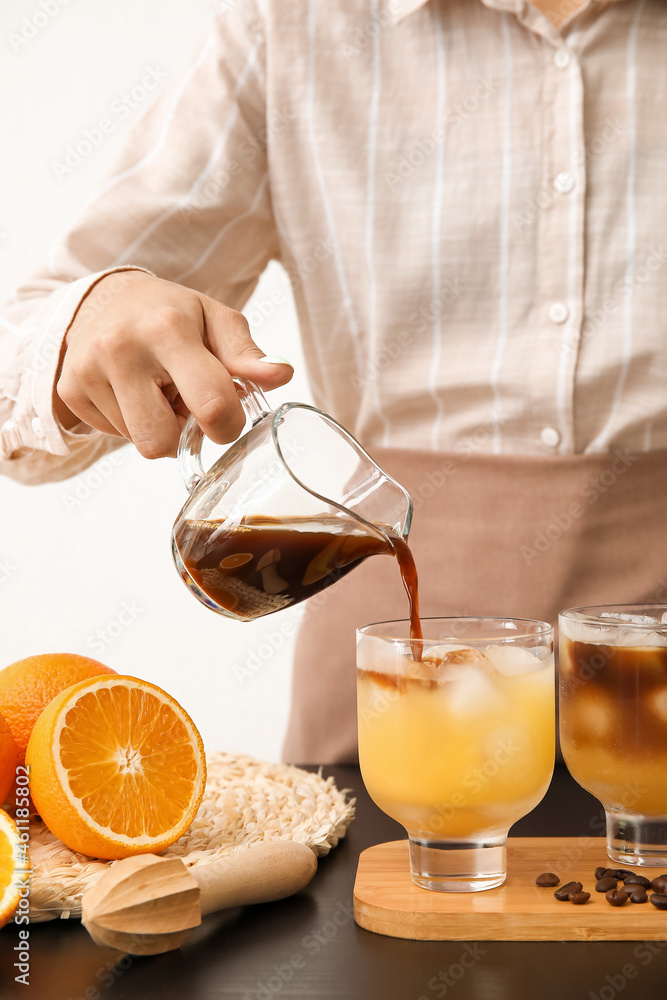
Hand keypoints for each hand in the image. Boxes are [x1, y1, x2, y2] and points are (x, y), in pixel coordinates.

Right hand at [54, 271, 292, 458]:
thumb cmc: (171, 313)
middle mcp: (120, 349)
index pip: (210, 405)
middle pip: (160, 442)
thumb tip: (282, 375)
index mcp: (167, 330)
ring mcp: (88, 371)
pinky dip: (132, 421)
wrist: (106, 297)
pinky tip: (134, 391)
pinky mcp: (70, 389)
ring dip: (158, 426)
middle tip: (188, 406)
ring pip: (139, 443)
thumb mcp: (215, 320)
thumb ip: (248, 354)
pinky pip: (114, 435)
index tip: (228, 414)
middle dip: (184, 435)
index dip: (228, 425)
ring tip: (157, 389)